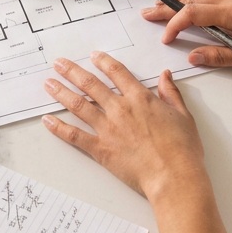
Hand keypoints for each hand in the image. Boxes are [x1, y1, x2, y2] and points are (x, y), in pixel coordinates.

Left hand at [42, 54, 205, 201]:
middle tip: (58, 63)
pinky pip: (74, 136)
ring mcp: (108, 129)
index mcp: (140, 98)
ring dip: (61, 92)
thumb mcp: (183, 116)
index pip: (117, 73)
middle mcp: (120, 109)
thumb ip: (171, 93)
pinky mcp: (100, 149)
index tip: (93, 55)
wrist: (174, 177)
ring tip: (48, 84)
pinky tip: (48, 120)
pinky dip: (59, 127)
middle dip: (72, 71)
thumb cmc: (182, 150)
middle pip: (90, 84)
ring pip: (78, 105)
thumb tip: (165, 75)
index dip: (103, 62)